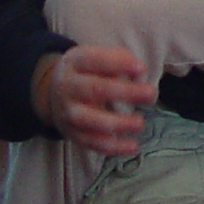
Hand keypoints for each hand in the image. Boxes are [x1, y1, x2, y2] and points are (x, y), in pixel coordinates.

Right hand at [32, 44, 154, 156]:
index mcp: (74, 63)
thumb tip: (139, 72)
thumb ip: (118, 59)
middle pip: (94, 89)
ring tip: (139, 123)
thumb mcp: (95, 56)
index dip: (118, 64)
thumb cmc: (86, 72)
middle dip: (124, 92)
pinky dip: (113, 147)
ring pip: (89, 120)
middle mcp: (68, 87)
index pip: (94, 60)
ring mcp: (68, 112)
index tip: (141, 69)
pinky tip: (132, 146)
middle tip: (151, 94)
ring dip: (117, 123)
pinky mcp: (73, 133)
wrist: (53, 94)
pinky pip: (92, 143)